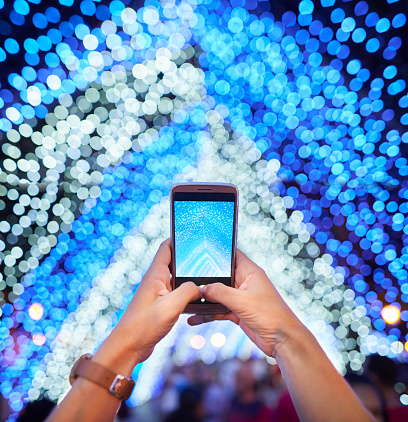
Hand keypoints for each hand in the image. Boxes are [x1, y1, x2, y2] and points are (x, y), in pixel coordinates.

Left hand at [94, 239, 199, 373]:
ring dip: (189, 277)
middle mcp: (156, 280)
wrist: (128, 347)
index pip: (167, 247)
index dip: (180, 238)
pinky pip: (177, 292)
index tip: (195, 235)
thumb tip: (200, 286)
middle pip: (174, 261)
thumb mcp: (171, 307)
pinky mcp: (160, 304)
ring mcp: (158, 292)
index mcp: (155, 274)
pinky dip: (187, 292)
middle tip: (207, 257)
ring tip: (206, 277)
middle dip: (189, 258)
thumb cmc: (144, 326)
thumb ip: (188, 291)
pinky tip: (198, 299)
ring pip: (177, 278)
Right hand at [188, 249, 305, 357]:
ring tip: (187, 301)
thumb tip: (201, 288)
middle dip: (205, 279)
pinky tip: (194, 319)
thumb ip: (220, 292)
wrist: (281, 340)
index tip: (200, 251)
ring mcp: (241, 297)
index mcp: (250, 272)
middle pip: (221, 276)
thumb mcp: (241, 301)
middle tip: (187, 279)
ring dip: (204, 299)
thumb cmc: (270, 315)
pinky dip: (207, 314)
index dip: (218, 252)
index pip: (231, 255)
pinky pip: (219, 309)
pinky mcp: (238, 312)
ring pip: (218, 294)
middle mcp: (244, 282)